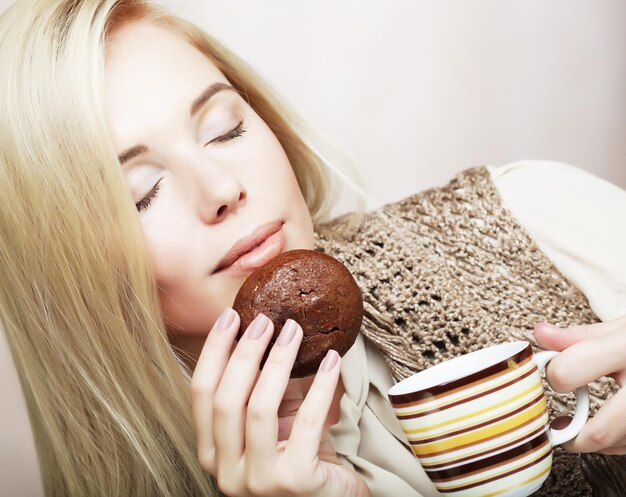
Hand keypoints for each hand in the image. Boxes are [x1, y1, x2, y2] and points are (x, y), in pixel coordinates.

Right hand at [190, 308, 370, 496]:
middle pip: (226, 400)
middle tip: (264, 321)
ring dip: (277, 362)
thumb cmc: (300, 456)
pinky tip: (332, 360)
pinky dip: (321, 385)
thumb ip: (264, 385)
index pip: (201, 394)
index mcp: (212, 452)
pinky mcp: (294, 482)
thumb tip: (268, 328)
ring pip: (259, 409)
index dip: (213, 351)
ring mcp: (257, 481)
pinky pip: (306, 422)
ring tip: (293, 331)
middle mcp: (226, 471)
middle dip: (244, 352)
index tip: (229, 317)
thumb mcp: (274, 420)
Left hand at [533, 315, 625, 454]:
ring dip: (593, 442)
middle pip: (600, 431)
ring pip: (618, 445)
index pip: (569, 371)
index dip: (553, 374)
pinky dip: (615, 443)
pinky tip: (610, 428)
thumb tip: (540, 334)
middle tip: (559, 427)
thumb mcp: (622, 328)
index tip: (553, 374)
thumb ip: (579, 337)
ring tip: (580, 427)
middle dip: (571, 435)